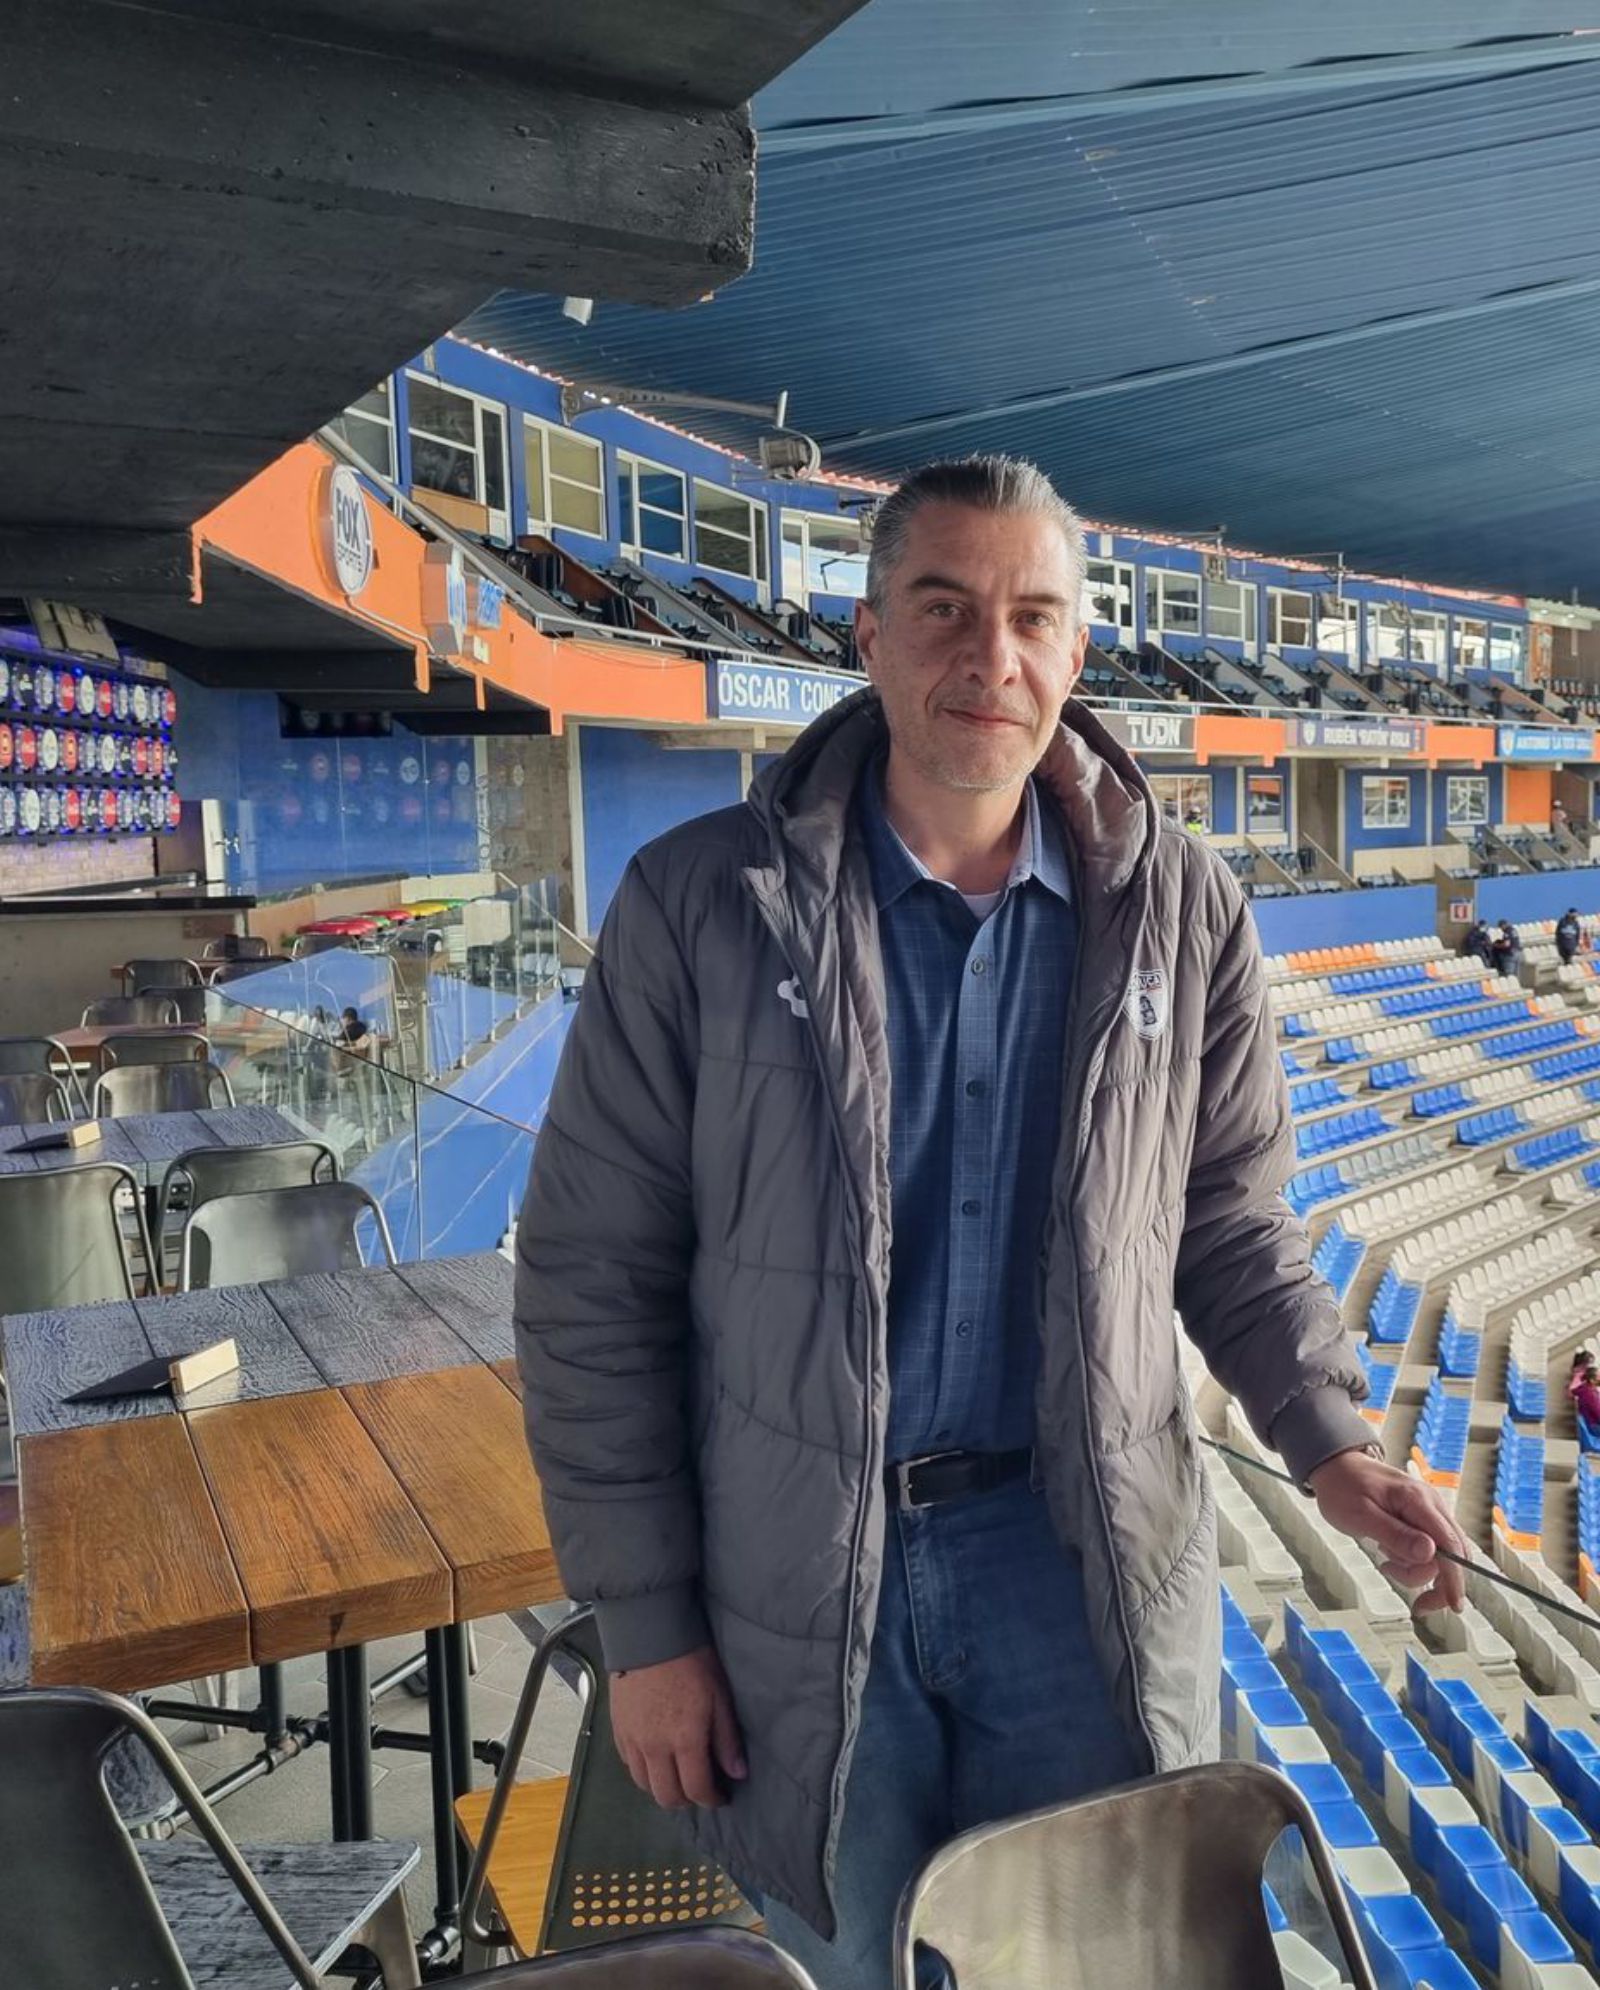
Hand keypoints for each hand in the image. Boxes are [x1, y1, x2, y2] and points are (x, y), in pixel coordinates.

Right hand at [611, 1646, 746, 1810]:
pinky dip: (644, 1771)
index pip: (697, 1789)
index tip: (722, 1797)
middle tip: (700, 1790)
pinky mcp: (618, 1731)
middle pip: (667, 1797)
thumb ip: (727, 1739)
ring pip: (644, 1785)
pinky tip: (656, 1760)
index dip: (712, 1799)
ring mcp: (633, 1741)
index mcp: (685, 1741)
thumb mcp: (719, 1697)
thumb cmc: (692, 1662)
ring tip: (677, 1777)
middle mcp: (656, 1749)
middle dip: (687, 1801)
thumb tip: (737, 1773)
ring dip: (663, 1789)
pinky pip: (629, 1765)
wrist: (649, 1635)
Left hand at [1308, 1448, 1467, 1613]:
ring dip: (1417, 1571)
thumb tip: (1430, 1554)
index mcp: (1418, 1500)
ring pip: (1442, 1556)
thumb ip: (1396, 1535)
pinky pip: (1430, 1550)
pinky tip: (1391, 1553)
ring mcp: (1429, 1512)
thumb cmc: (1344, 1487)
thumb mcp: (1361, 1515)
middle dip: (1433, 1580)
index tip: (1453, 1605)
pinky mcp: (1422, 1520)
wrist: (1337, 1467)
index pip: (1450, 1544)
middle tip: (1415, 1602)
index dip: (1455, 1577)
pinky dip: (1414, 1562)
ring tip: (1386, 1560)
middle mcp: (1431, 1505)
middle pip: (1453, 1554)